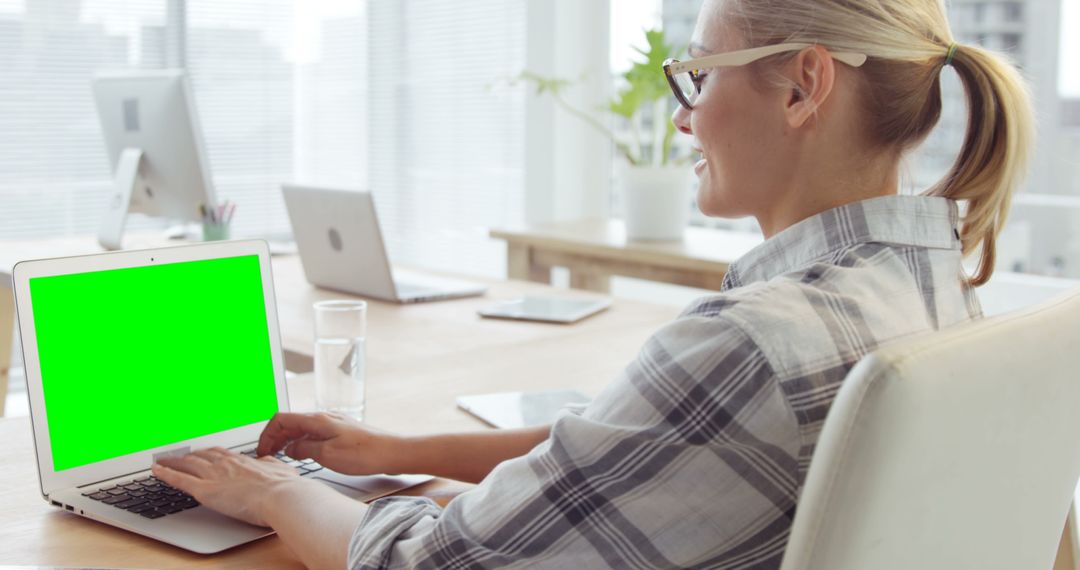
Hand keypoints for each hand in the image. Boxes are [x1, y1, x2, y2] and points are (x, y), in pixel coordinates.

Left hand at [152, 447, 308, 526]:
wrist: (281, 496)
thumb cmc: (285, 487)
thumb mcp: (281, 470)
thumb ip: (271, 464)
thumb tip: (267, 460)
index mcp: (243, 460)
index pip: (219, 453)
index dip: (207, 453)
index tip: (202, 453)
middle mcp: (226, 463)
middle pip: (200, 456)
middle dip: (187, 455)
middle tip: (177, 455)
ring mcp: (214, 475)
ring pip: (187, 464)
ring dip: (173, 461)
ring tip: (162, 460)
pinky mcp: (206, 490)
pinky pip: (180, 480)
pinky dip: (166, 474)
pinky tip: (156, 470)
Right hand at [257, 412, 405, 475]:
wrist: (393, 452)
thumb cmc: (364, 454)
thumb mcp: (327, 455)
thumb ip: (304, 449)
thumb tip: (290, 448)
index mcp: (317, 420)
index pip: (281, 419)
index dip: (267, 434)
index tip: (261, 450)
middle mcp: (324, 418)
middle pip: (290, 423)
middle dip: (274, 437)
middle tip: (266, 455)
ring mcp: (333, 424)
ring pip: (302, 428)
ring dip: (287, 440)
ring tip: (279, 456)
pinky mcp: (341, 432)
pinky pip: (314, 433)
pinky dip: (301, 441)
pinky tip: (302, 453)